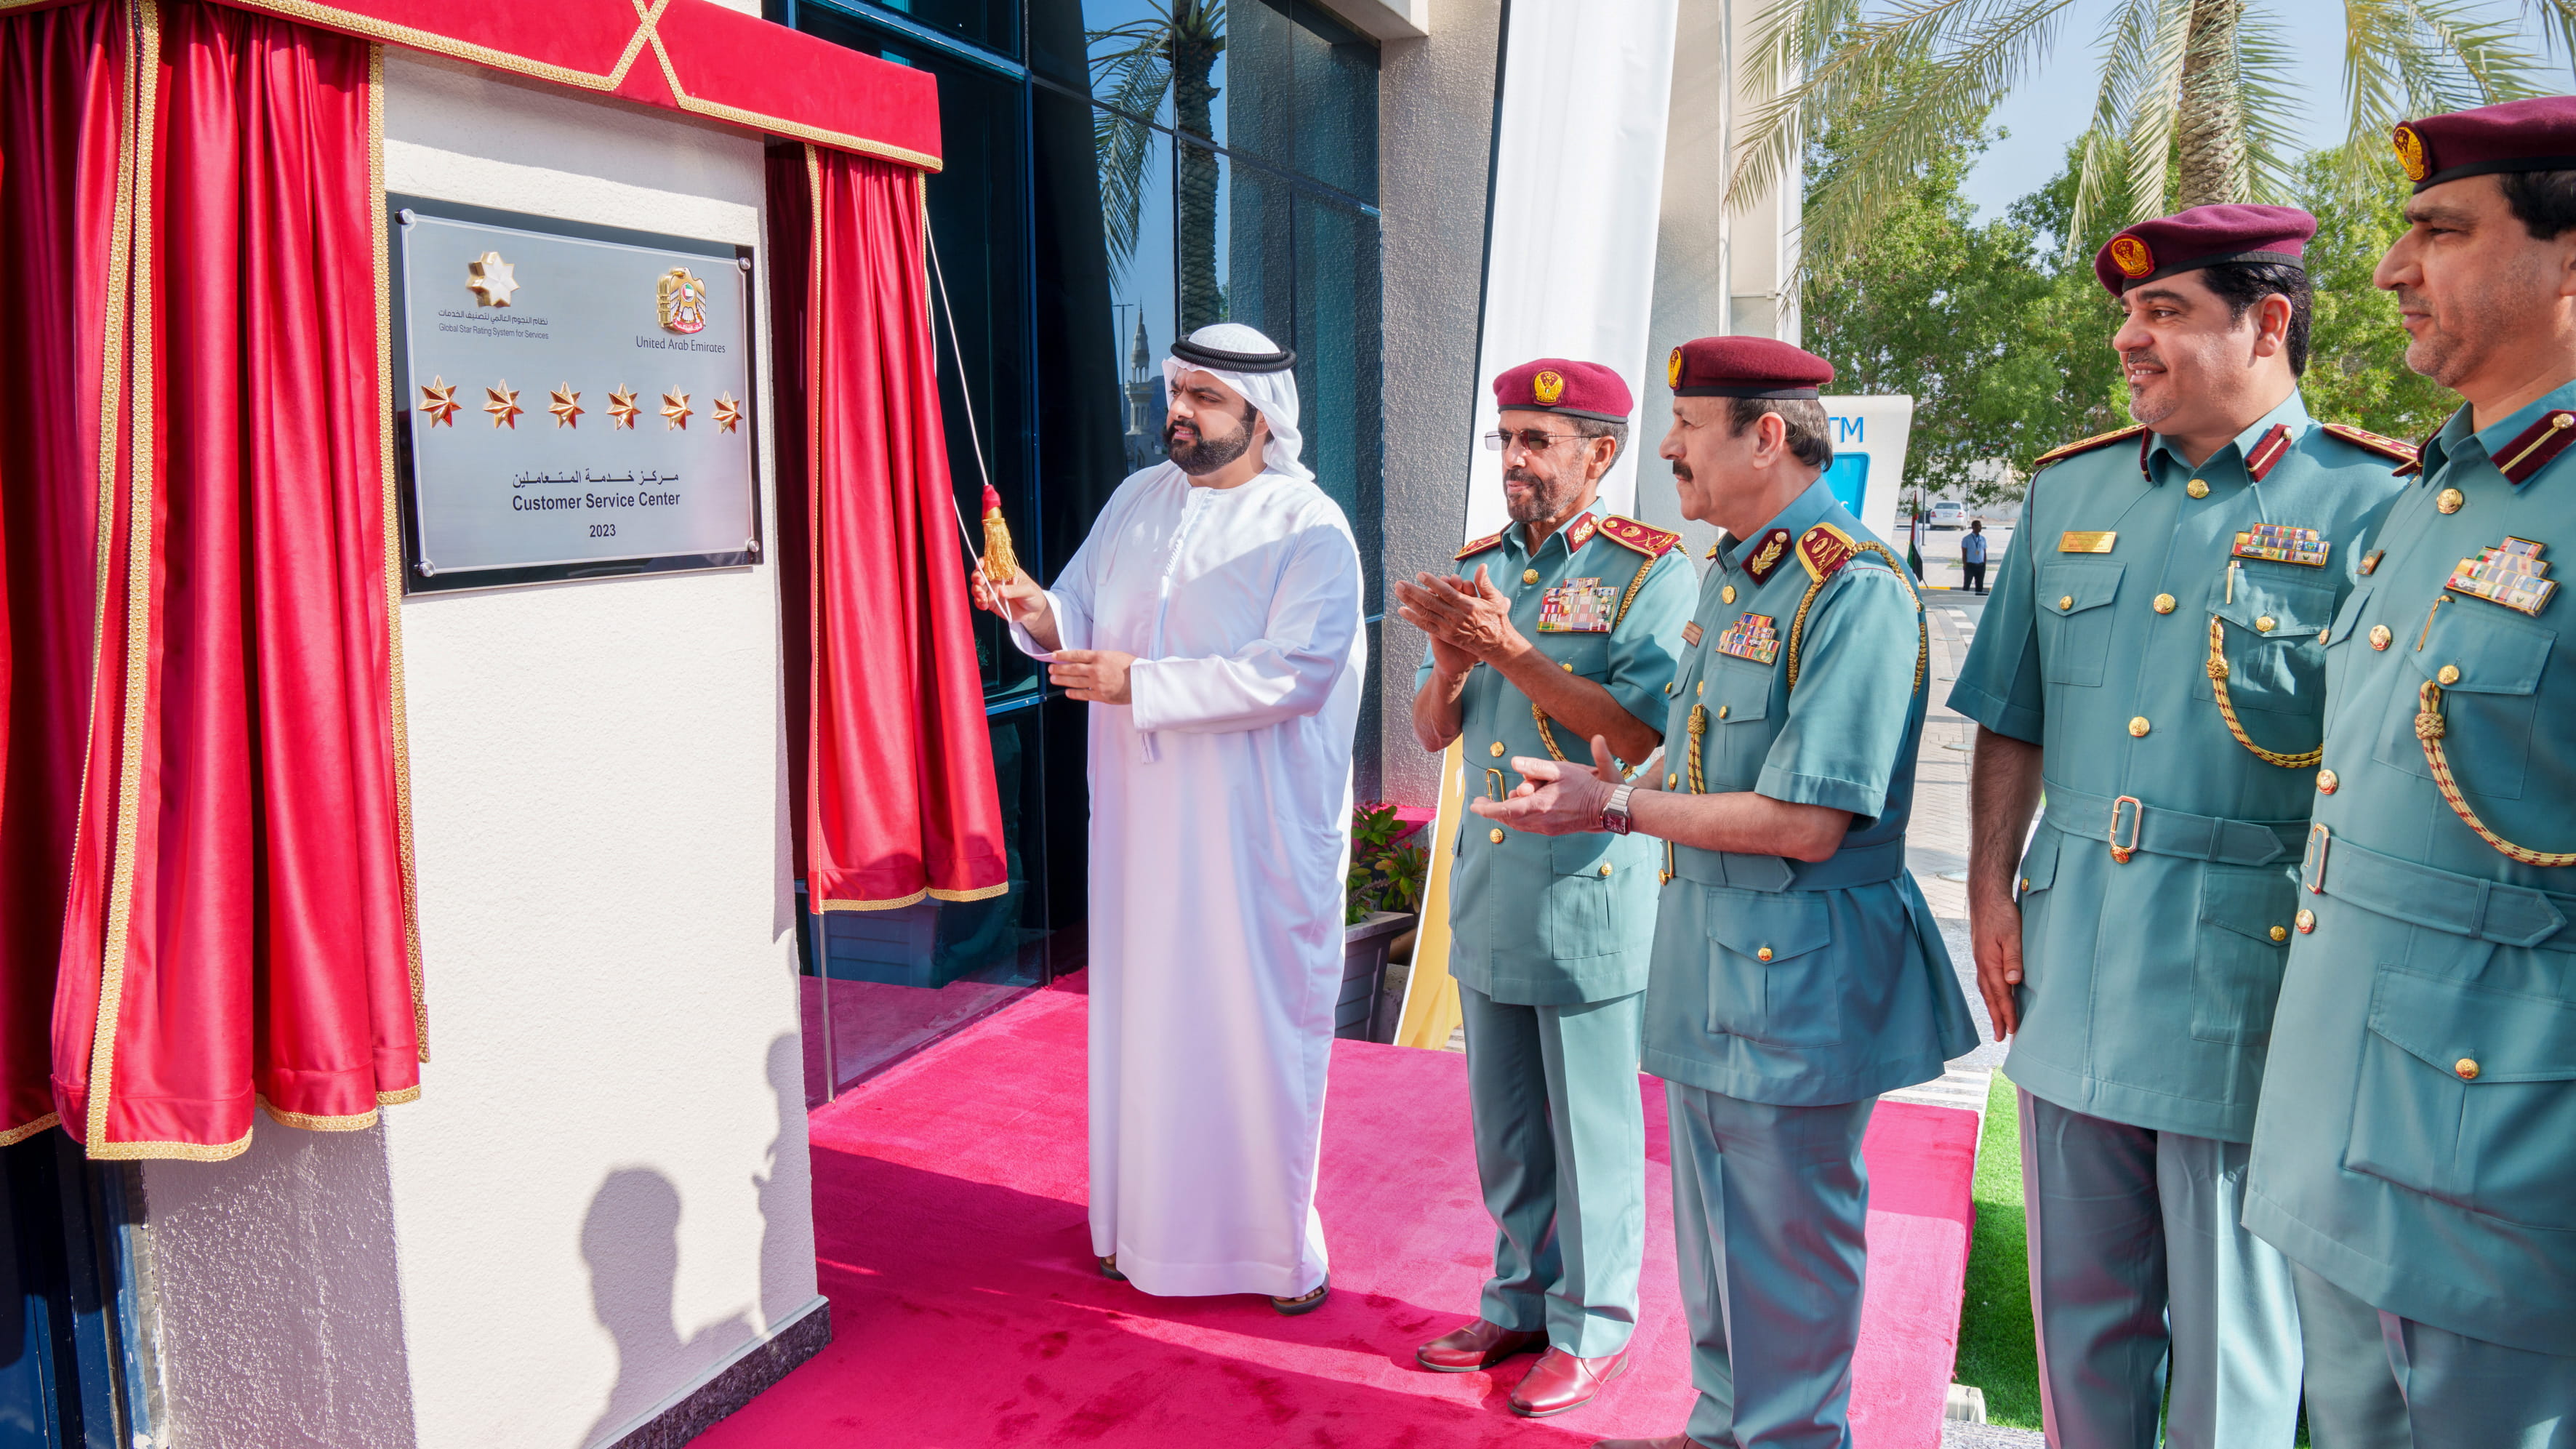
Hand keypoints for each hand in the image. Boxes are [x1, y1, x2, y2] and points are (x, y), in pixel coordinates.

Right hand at [970, 566, 1049, 629]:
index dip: (983, 562)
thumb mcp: (1028, 590)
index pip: (992, 562)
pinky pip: (980, 601)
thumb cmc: (1033, 595)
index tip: (980, 566)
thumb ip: (1015, 590)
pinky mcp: (991, 602)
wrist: (1034, 612)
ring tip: (983, 597)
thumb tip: (1001, 591)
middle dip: (976, 577)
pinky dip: (979, 603)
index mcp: (1005, 571)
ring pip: (977, 588)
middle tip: (980, 582)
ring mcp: (993, 591)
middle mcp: (996, 579)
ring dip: (976, 591)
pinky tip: (984, 605)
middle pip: (980, 574)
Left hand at [1049, 649, 1135, 703]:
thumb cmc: (1132, 667)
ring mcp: (1097, 683)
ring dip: (1062, 680)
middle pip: (1072, 668)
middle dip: (1059, 668)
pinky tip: (1067, 692)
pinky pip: (1083, 694)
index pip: (1077, 655)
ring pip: (1075, 681)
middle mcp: (1096, 669)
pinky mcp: (1101, 695)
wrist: (1143, 682)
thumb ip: (1100, 658)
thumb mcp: (1115, 655)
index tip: (1054, 655)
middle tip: (1050, 668)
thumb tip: (1085, 660)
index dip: (1063, 655)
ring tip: (1053, 679)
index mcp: (1100, 657)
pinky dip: (1074, 693)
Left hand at [1394, 567, 1523, 666]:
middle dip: (1413, 592)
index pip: (1447, 592)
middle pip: (1431, 602)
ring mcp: (1449, 628)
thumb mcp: (1496, 599)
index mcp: (1468, 606)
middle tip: (1400, 583)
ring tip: (1398, 592)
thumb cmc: (1497, 620)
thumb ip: (1485, 583)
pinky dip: (1413, 619)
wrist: (1496, 646)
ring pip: (1426, 613)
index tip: (1420, 575)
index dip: (1433, 583)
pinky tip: (1402, 611)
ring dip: (1410, 602)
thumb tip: (1481, 566)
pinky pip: (1427, 626)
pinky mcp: (1446, 636)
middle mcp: (1456, 617)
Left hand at [1469, 736, 1620, 835]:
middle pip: (1508, 819)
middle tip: (1482, 802)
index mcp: (1538, 805)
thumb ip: (1535, 767)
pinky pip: (1528, 826)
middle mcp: (1539, 821)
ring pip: (1518, 824)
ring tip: (1502, 801)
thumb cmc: (1583, 785)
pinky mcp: (1551, 830)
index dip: (1487, 809)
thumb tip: (1514, 764)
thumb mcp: (1559, 769)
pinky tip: (1520, 808)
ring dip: (1507, 814)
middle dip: (1494, 811)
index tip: (1475, 806)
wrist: (1603, 807)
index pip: (1504, 810)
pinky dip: (1519, 818)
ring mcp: (1546, 828)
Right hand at [1968, 888, 2023, 1040]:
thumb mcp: (2013, 935)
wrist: (1986, 897)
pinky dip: (1989, 995)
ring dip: (1993, 1008)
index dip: (2008, 1015)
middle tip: (2002, 1037)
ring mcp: (1980, 961)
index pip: (2001, 996)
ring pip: (1986, 991)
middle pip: (1991, 998)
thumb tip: (2014, 981)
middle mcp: (1983, 966)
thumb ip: (2014, 958)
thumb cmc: (2002, 914)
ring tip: (1998, 1023)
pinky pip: (1985, 981)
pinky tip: (1993, 996)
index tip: (2013, 1031)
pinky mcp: (1982, 955)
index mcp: (1990, 964)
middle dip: (1997, 1018)